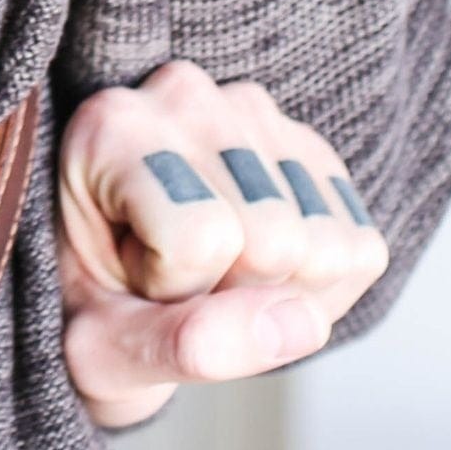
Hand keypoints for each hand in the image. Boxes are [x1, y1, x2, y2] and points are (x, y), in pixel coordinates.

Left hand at [56, 60, 389, 429]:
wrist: (102, 295)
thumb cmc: (90, 319)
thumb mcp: (103, 354)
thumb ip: (185, 345)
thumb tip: (303, 325)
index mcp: (115, 126)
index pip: (202, 238)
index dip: (169, 289)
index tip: (126, 276)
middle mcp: (187, 95)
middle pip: (275, 242)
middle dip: (228, 291)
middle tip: (169, 280)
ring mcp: (259, 113)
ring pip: (325, 247)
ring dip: (273, 289)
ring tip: (202, 270)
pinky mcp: (315, 153)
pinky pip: (361, 251)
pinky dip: (315, 288)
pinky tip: (248, 267)